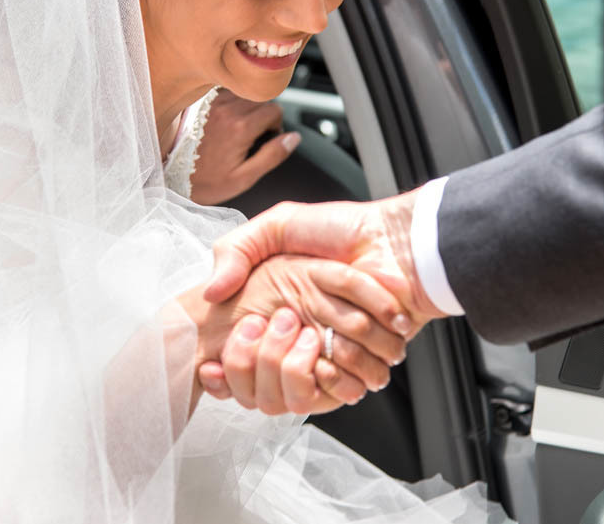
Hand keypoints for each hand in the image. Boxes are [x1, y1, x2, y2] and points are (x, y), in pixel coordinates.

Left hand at [190, 89, 300, 204]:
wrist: (170, 176)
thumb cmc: (206, 182)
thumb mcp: (244, 177)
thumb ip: (272, 155)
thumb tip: (293, 138)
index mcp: (240, 128)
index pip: (274, 109)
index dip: (276, 124)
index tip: (267, 136)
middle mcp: (226, 110)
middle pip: (260, 99)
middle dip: (263, 115)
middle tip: (253, 135)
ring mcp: (212, 103)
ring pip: (244, 93)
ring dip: (246, 107)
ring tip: (237, 128)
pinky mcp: (201, 102)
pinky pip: (225, 92)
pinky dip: (230, 102)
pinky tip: (224, 120)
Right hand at [197, 193, 447, 410]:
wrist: (394, 238)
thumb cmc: (341, 227)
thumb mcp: (278, 224)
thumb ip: (237, 250)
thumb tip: (209, 294)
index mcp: (290, 303)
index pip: (254, 344)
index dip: (239, 352)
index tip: (226, 349)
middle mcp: (314, 326)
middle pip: (279, 366)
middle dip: (273, 357)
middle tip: (282, 324)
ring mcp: (342, 343)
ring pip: (313, 375)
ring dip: (310, 363)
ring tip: (312, 334)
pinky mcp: (369, 354)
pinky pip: (348, 379)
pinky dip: (344, 371)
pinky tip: (340, 347)